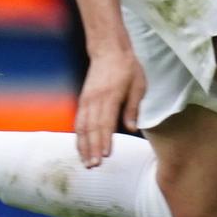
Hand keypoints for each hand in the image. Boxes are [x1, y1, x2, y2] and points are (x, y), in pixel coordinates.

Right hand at [74, 43, 145, 166]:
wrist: (109, 50)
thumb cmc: (128, 68)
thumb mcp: (138, 86)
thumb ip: (133, 108)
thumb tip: (132, 129)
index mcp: (110, 96)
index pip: (105, 123)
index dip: (104, 141)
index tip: (105, 156)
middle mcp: (95, 100)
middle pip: (91, 128)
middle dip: (91, 149)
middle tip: (93, 166)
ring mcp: (86, 100)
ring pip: (81, 127)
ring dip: (83, 146)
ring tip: (86, 162)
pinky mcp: (83, 100)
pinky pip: (78, 121)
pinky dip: (78, 136)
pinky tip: (80, 148)